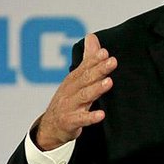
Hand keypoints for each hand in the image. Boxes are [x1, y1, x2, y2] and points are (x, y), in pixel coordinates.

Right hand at [34, 34, 116, 150]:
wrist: (51, 127)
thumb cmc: (68, 99)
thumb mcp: (76, 79)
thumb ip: (88, 59)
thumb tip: (91, 36)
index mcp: (74, 80)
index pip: (85, 67)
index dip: (95, 59)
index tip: (106, 52)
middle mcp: (70, 90)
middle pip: (85, 79)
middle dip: (99, 69)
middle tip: (113, 62)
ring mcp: (69, 106)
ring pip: (84, 96)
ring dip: (96, 89)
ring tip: (109, 82)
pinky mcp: (70, 122)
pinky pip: (81, 119)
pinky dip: (90, 117)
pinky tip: (101, 114)